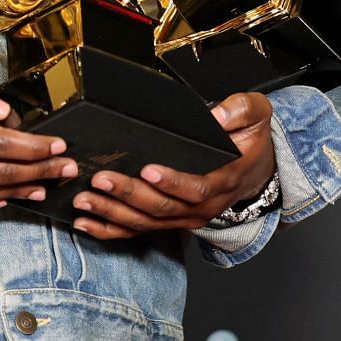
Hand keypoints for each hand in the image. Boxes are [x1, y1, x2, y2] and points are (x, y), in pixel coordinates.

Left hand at [70, 92, 276, 239]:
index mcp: (223, 180)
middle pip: (163, 208)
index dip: (172, 182)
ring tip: (84, 200)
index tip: (147, 170)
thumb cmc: (250, 143)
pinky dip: (110, 230)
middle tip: (101, 180)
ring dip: (113, 213)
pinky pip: (138, 230)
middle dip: (129, 195)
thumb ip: (240, 110)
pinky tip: (85, 224)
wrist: (256, 172)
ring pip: (146, 222)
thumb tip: (217, 115)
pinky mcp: (169, 221)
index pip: (196, 188)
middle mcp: (202, 207)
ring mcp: (184, 217)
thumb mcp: (256, 116)